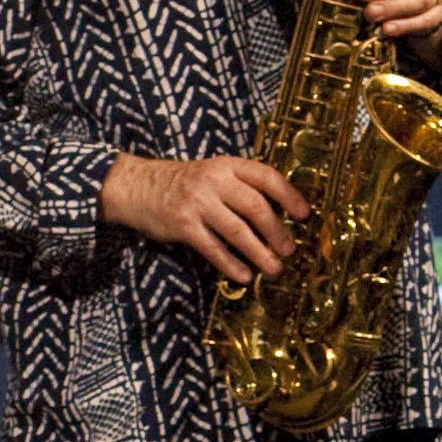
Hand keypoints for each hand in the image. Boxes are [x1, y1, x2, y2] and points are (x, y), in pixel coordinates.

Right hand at [98, 151, 309, 281]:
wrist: (136, 185)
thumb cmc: (182, 182)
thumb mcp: (213, 172)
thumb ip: (240, 186)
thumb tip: (277, 215)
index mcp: (227, 165)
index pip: (266, 177)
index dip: (289, 196)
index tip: (304, 215)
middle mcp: (214, 181)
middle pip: (256, 207)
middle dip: (277, 233)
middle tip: (290, 251)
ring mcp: (198, 203)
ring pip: (238, 232)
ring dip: (259, 253)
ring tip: (274, 269)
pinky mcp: (183, 225)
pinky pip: (213, 249)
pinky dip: (231, 265)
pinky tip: (244, 276)